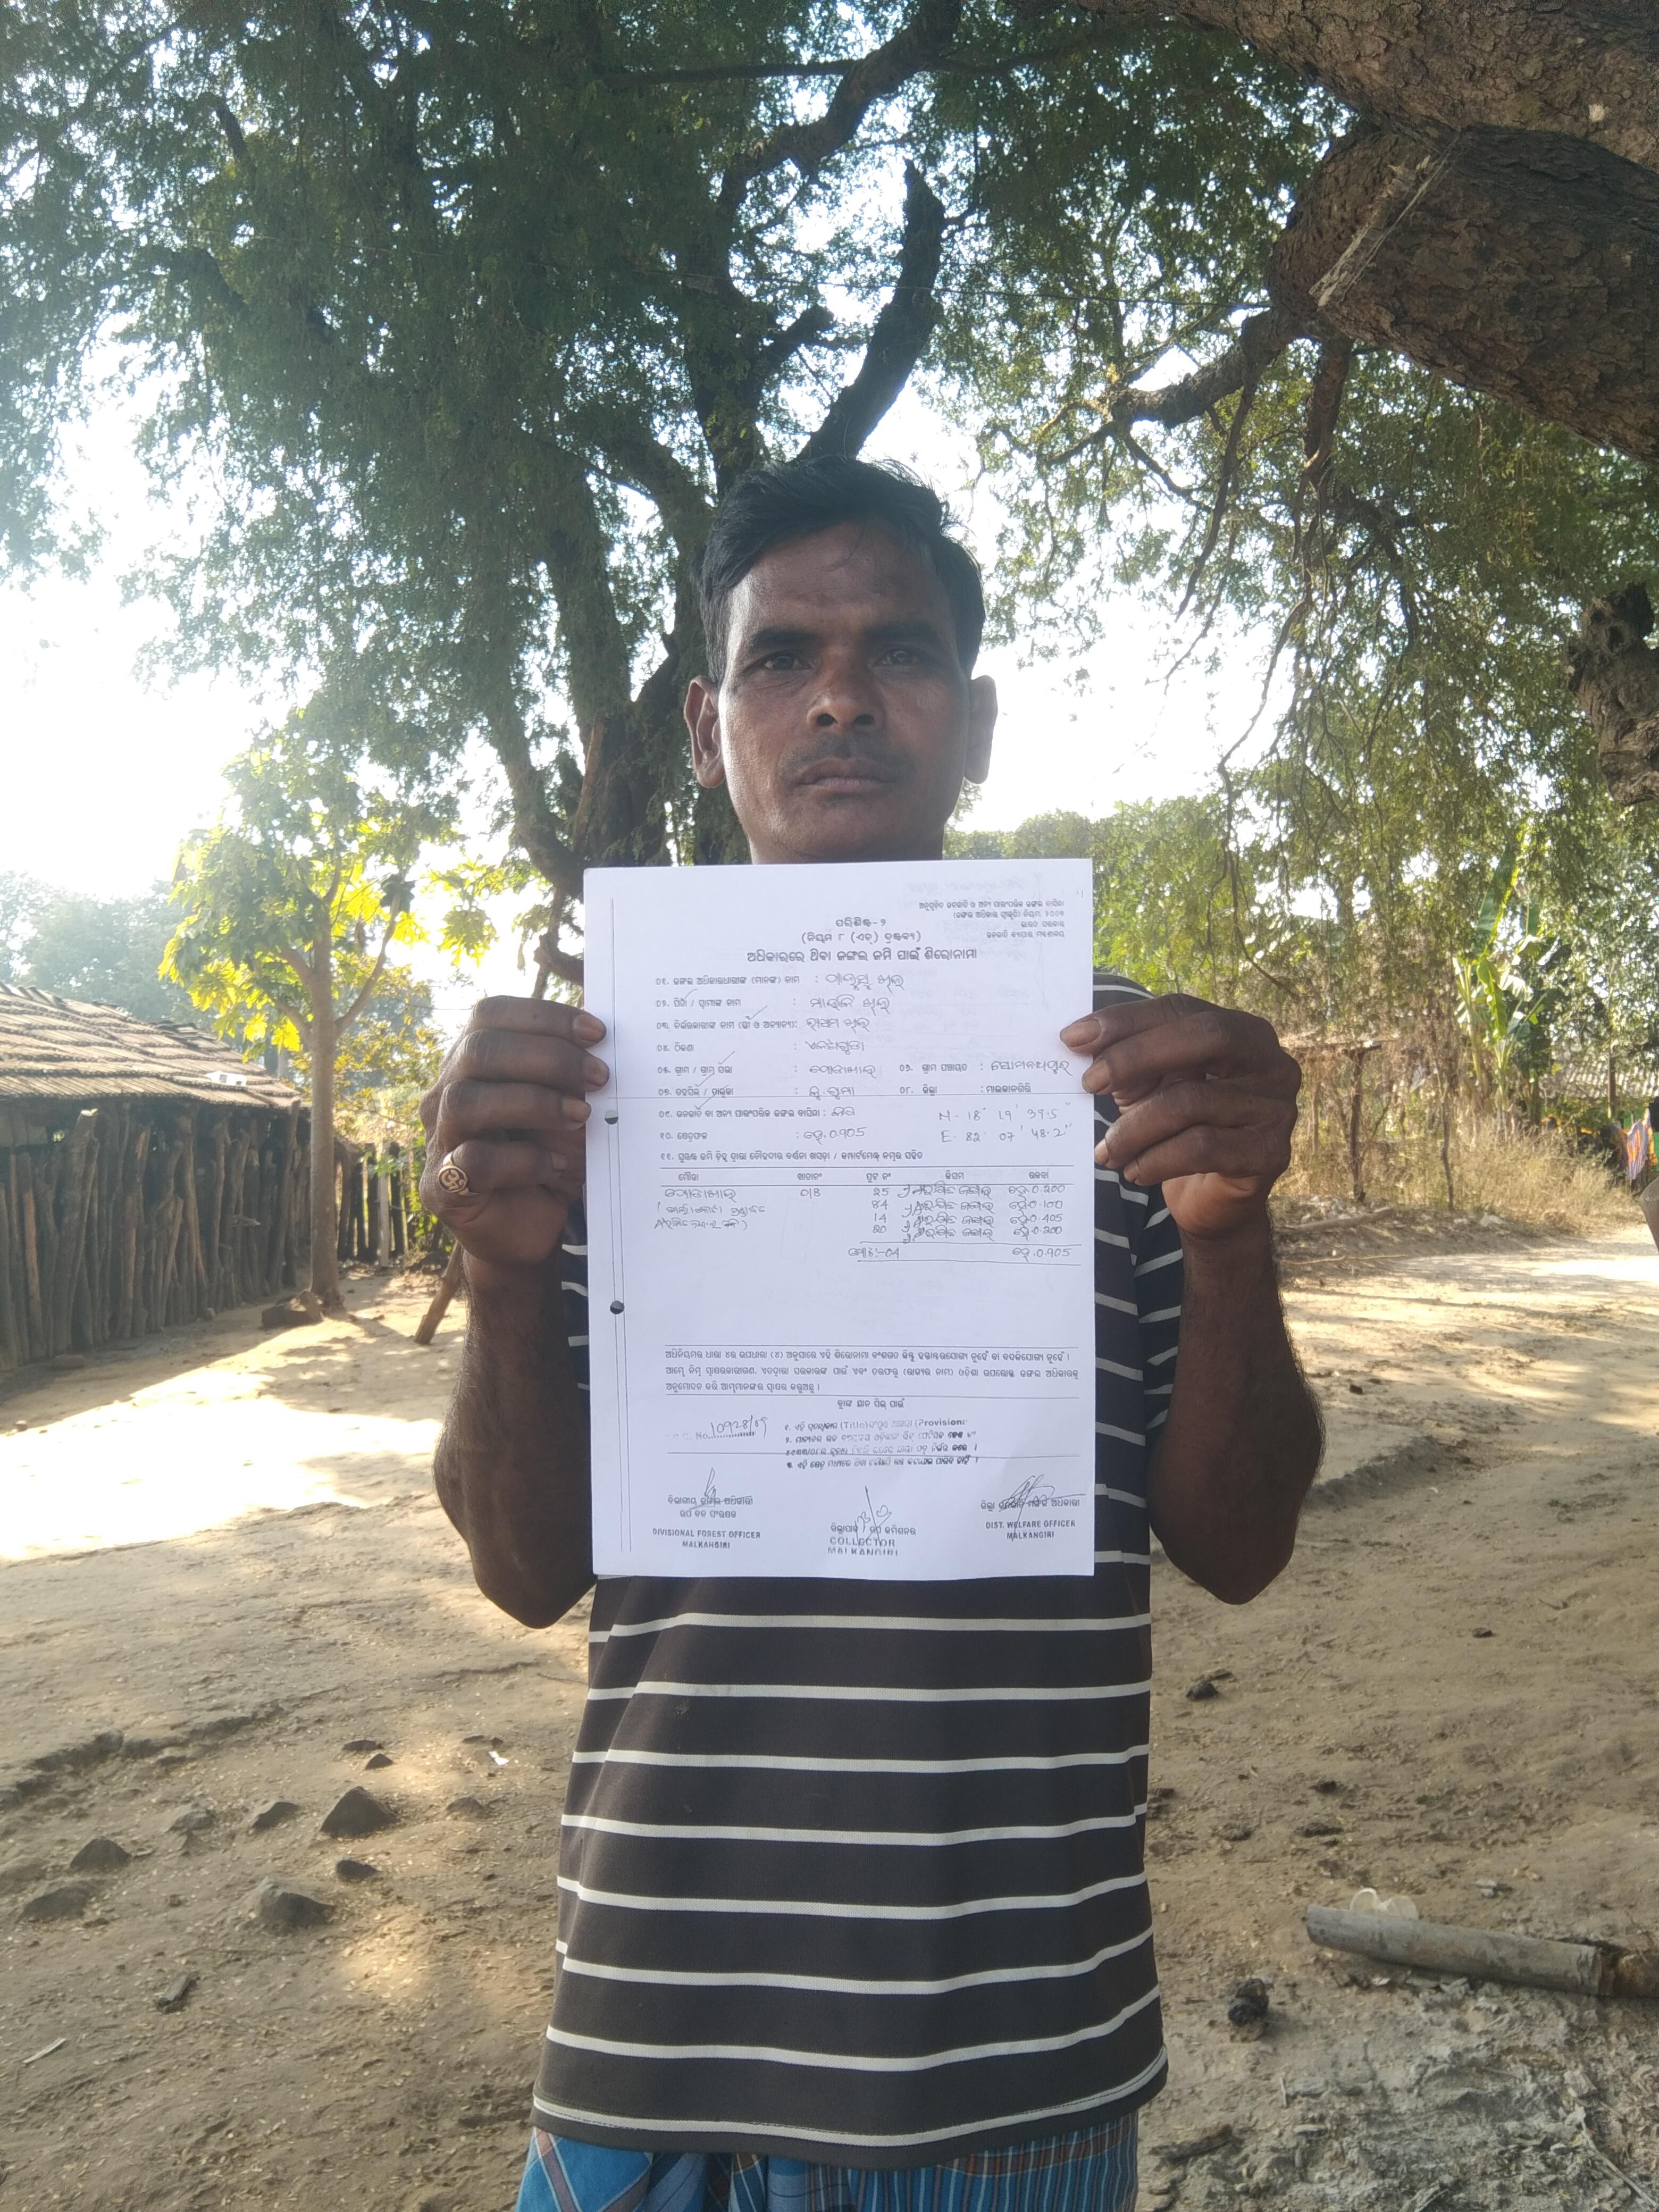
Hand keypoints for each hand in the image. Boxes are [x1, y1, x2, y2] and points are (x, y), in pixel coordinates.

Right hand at [418, 999, 608, 1268]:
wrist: (532, 1230)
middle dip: (547, 1056)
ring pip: (466, 1100)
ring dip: (532, 1102)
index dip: (542, 1015)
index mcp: (472, 1062)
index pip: (490, 1015)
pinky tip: (555, 1166)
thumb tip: (601, 1029)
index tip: (596, 1032)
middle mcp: (445, 1094)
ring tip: (582, 1116)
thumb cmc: (551, 1156)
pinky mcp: (442, 1187)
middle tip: (599, 1075)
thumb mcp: (569, 1105)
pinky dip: (522, 1159)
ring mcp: (439, 1140)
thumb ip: (574, 1069)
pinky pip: (473, 1161)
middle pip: (478, 1051)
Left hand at [1061, 994, 1299, 1243]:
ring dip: (1135, 1128)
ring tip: (1106, 1150)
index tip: (1074, 1037)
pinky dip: (1156, 1159)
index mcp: (1243, 1031)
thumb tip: (1079, 1039)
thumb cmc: (1179, 1129)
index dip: (1127, 1020)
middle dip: (1136, 1057)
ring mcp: (1278, 1107)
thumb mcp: (1151, 1086)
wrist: (1210, 1199)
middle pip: (1206, 1037)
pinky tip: (1134, 1170)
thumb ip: (1128, 1059)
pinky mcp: (1271, 1153)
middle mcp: (1271, 1062)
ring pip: (1192, 1101)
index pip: (1181, 1010)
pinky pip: (1202, 1148)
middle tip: (1089, 1084)